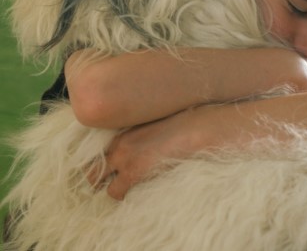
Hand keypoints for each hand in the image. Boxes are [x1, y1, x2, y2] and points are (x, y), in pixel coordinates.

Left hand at [88, 109, 204, 199]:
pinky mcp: (134, 172)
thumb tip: (139, 149)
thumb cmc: (185, 126)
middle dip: (98, 180)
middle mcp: (119, 145)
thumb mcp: (156, 125)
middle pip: (93, 170)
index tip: (108, 172)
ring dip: (112, 189)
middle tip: (109, 186)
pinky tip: (134, 193)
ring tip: (125, 191)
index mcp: (125, 131)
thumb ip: (141, 137)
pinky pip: (116, 193)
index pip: (99, 153)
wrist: (197, 129)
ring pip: (102, 184)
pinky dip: (122, 196)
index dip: (102, 165)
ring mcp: (125, 159)